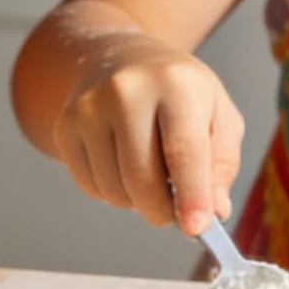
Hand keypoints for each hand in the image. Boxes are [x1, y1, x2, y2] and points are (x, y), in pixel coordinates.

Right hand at [50, 33, 243, 236]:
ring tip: (151, 175)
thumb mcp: (218, 114)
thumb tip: (214, 210)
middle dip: (163, 210)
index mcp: (175, 83)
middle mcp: (127, 90)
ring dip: (138, 201)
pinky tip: (124, 167)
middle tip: (176, 211)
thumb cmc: (177, 93)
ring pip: (115, 189)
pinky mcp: (66, 126)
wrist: (121, 60)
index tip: (197, 229)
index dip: (192, 195)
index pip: (183, 149)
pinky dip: (113, 192)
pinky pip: (91, 187)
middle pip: (142, 177)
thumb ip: (223, 163)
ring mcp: (89, 108)